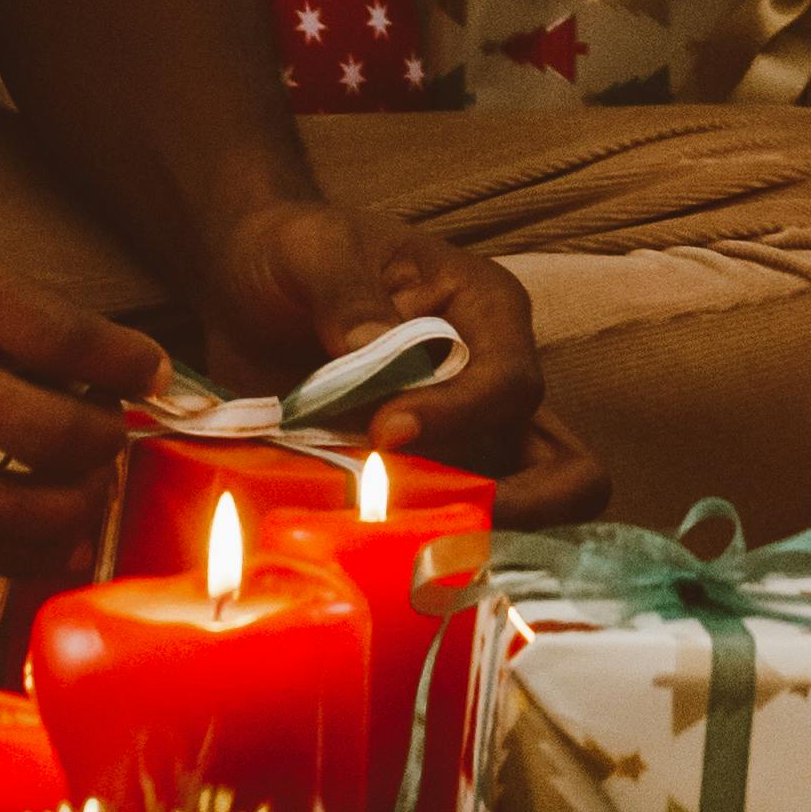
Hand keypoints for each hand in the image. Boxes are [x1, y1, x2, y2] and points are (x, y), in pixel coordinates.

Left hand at [199, 191, 601, 516]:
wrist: (246, 286)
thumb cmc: (292, 252)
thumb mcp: (310, 252)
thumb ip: (344, 293)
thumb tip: (374, 346)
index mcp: (486, 309)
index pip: (511, 382)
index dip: (458, 417)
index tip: (385, 434)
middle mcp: (495, 380)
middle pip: (565, 468)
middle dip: (520, 511)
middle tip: (437, 531)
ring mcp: (467, 439)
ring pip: (524, 514)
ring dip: (474, 541)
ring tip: (404, 554)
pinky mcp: (426, 480)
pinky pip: (454, 530)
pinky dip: (428, 552)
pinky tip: (373, 559)